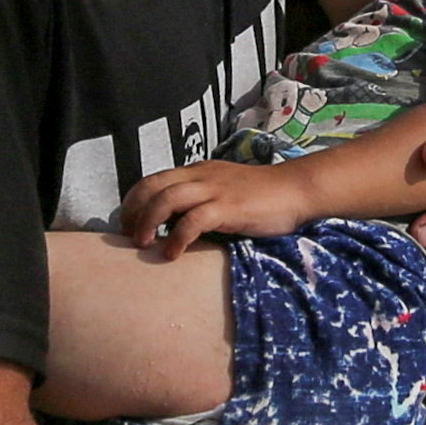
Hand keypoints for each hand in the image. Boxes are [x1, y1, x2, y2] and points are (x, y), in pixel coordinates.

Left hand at [120, 158, 314, 258]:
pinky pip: (193, 220)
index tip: (128, 226)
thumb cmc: (262, 196)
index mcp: (197, 171)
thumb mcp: (223, 191)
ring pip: (167, 199)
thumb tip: (172, 226)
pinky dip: (177, 237)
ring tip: (143, 245)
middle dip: (133, 213)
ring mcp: (215, 190)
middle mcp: (201, 176)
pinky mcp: (229, 207)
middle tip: (130, 238)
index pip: (152, 179)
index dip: (133, 202)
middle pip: (152, 186)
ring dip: (148, 223)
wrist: (297, 190)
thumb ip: (199, 201)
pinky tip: (173, 253)